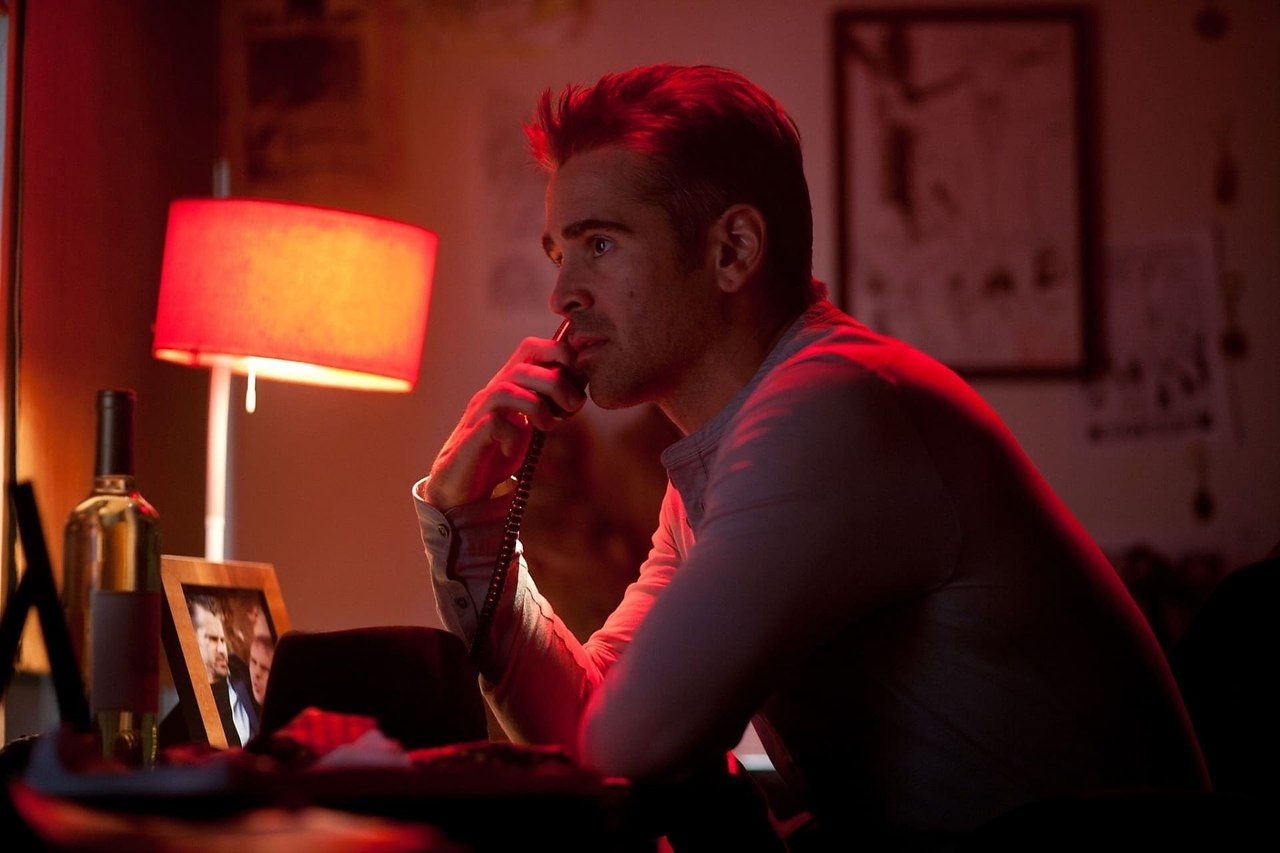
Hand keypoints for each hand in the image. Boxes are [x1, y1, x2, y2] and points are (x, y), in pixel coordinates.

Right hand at [424, 331, 585, 509]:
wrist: (463, 485)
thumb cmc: (500, 450)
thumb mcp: (531, 424)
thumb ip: (550, 406)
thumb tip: (580, 392)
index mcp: (509, 385)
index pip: (531, 348)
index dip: (559, 353)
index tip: (580, 380)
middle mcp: (491, 393)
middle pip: (522, 368)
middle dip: (556, 384)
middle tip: (572, 408)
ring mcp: (478, 415)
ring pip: (505, 391)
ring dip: (536, 407)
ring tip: (548, 427)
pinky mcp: (469, 439)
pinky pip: (492, 425)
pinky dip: (513, 435)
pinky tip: (516, 449)